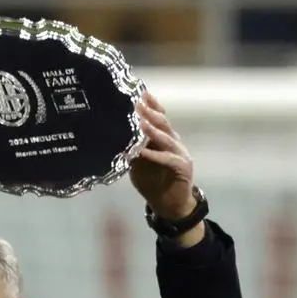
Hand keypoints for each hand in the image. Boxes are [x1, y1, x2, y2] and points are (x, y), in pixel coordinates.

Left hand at [129, 89, 201, 239]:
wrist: (169, 204)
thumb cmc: (153, 182)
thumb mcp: (137, 164)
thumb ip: (130, 150)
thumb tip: (113, 138)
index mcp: (163, 138)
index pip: (158, 117)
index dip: (151, 104)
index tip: (138, 93)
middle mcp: (173, 141)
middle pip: (162, 122)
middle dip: (149, 112)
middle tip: (136, 102)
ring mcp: (179, 153)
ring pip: (165, 137)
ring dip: (152, 129)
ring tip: (141, 121)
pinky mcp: (182, 167)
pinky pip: (167, 159)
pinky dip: (155, 155)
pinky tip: (144, 151)